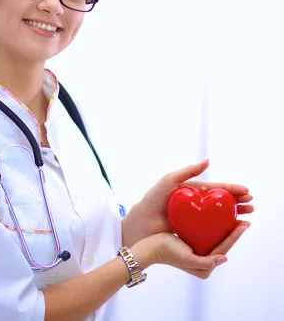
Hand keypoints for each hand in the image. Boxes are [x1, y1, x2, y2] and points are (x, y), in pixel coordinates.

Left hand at [124, 159, 253, 245]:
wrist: (141, 223)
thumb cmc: (153, 200)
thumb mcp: (169, 181)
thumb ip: (187, 171)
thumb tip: (208, 161)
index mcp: (191, 192)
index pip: (215, 189)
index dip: (231, 190)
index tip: (246, 191)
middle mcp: (195, 205)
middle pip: (221, 203)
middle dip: (238, 203)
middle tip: (251, 206)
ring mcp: (194, 219)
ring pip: (219, 217)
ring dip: (235, 216)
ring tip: (247, 216)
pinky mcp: (192, 232)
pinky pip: (211, 230)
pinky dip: (224, 230)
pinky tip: (233, 231)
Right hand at [136, 220, 249, 278]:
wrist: (149, 247)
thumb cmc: (167, 252)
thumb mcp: (187, 259)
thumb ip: (205, 263)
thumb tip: (224, 258)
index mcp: (205, 268)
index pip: (224, 249)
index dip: (235, 236)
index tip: (243, 223)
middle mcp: (204, 262)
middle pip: (222, 244)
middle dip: (233, 231)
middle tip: (244, 218)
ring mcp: (198, 253)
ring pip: (216, 238)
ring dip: (226, 227)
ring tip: (235, 216)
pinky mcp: (192, 244)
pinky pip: (207, 234)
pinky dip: (214, 226)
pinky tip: (217, 216)